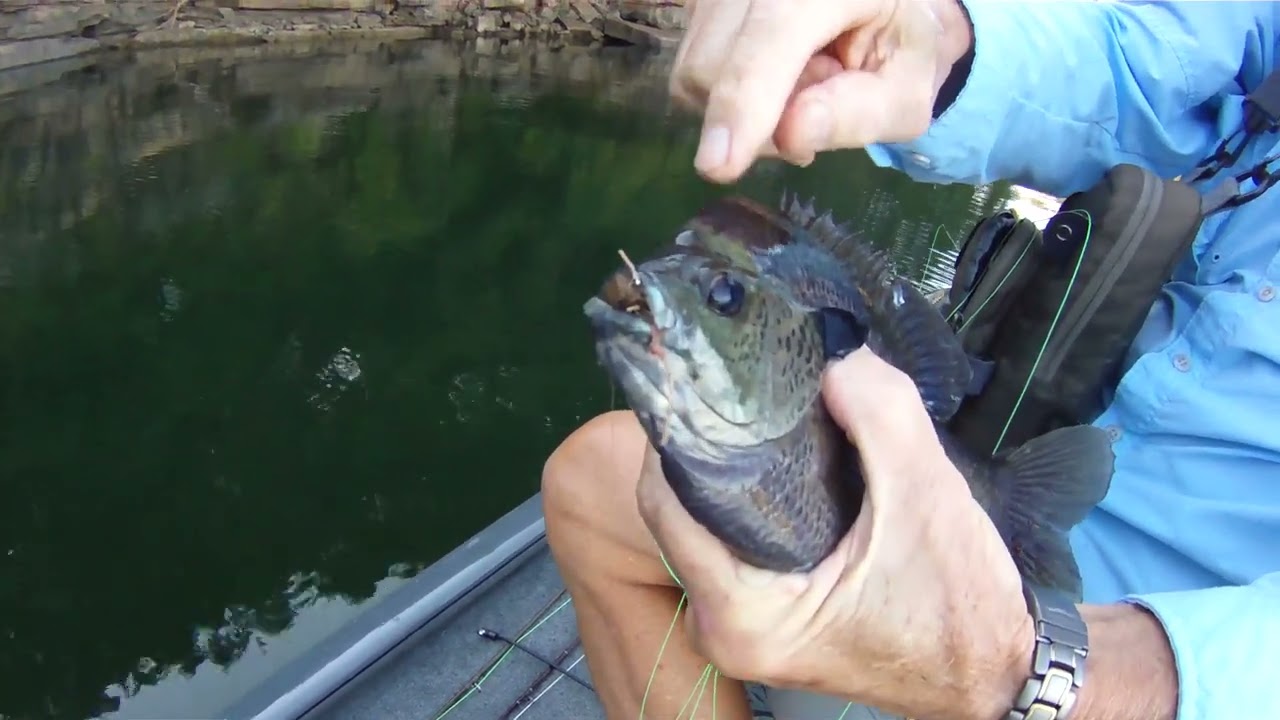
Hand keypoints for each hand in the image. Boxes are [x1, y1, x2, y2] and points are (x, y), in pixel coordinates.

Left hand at [636, 348, 1034, 719]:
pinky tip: (775, 461)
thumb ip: (879, 411)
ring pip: (704, 526)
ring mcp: (736, 629)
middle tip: (736, 385)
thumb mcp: (926, 494)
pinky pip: (731, 546)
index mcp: (741, 613)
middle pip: (679, 511)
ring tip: (758, 414)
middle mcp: (719, 629)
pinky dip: (747, 503)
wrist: (993, 676)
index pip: (665, 502)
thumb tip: (830, 351)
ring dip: (726, 471)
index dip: (677, 432)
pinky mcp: (760, 620)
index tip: (702, 376)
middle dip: (705, 445)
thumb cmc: (961, 605)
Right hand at [669, 0, 972, 182]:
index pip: (772, 35)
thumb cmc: (899, 46)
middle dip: (751, 116)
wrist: (885, 4)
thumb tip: (791, 136)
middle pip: (714, 64)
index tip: (719, 166)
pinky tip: (767, 76)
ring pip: (693, 69)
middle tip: (814, 106)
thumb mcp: (904, 91)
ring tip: (795, 84)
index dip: (743, 101)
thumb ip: (857, 114)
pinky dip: (724, 90)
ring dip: (738, 105)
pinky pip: (688, 64)